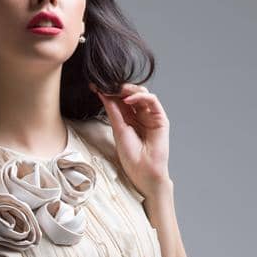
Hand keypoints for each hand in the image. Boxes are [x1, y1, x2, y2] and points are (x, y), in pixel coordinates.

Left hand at [90, 81, 171, 195]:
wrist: (143, 170)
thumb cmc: (131, 156)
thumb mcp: (117, 129)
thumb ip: (112, 110)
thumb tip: (102, 93)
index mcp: (128, 118)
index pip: (120, 99)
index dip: (110, 92)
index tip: (96, 85)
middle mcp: (140, 115)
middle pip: (131, 94)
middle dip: (119, 88)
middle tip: (107, 85)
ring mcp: (151, 115)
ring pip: (142, 94)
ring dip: (129, 90)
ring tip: (117, 91)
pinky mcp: (160, 117)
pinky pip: (152, 100)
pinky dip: (140, 97)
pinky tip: (128, 100)